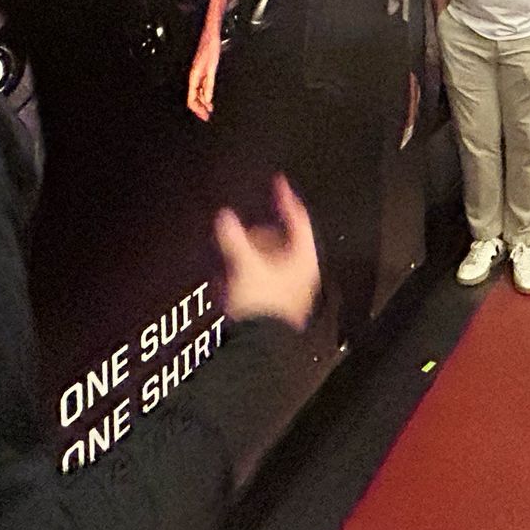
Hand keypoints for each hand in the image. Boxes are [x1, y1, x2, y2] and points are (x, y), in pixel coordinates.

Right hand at [187, 27, 221, 121]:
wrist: (211, 35)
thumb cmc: (211, 49)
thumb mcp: (212, 68)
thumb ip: (209, 84)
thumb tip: (207, 100)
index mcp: (194, 77)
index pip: (191, 99)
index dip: (197, 110)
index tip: (205, 117)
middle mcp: (193, 77)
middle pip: (193, 98)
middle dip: (200, 108)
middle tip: (208, 117)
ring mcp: (197, 74)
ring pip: (196, 93)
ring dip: (203, 102)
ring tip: (210, 110)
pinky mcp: (201, 71)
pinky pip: (200, 87)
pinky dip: (205, 94)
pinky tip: (210, 98)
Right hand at [214, 175, 318, 331]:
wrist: (261, 346)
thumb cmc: (264, 307)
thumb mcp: (245, 265)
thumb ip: (234, 239)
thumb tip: (225, 216)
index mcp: (304, 258)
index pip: (299, 220)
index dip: (287, 199)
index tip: (279, 183)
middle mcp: (302, 273)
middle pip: (281, 241)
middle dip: (258, 235)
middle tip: (244, 231)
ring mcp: (291, 289)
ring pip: (269, 262)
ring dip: (249, 257)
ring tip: (231, 259)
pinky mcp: (277, 303)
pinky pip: (260, 280)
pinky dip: (246, 275)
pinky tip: (229, 281)